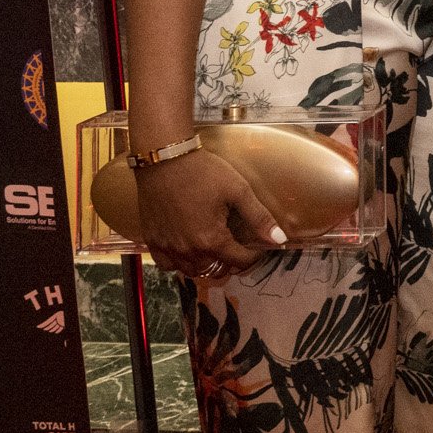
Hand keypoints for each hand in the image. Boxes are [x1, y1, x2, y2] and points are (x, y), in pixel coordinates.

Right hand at [135, 149, 281, 281]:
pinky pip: (168, 265)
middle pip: (217, 271)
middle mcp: (188, 250)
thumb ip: (259, 218)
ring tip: (217, 249)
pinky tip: (189, 249)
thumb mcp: (238, 190)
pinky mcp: (152, 241)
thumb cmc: (202, 172)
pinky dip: (180, 263)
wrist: (165, 160)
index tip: (259, 247)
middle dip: (232, 262)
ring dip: (208, 265)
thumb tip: (279, 239)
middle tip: (239, 247)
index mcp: (212, 239)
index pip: (240, 261)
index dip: (255, 256)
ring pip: (193, 271)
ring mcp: (168, 248)